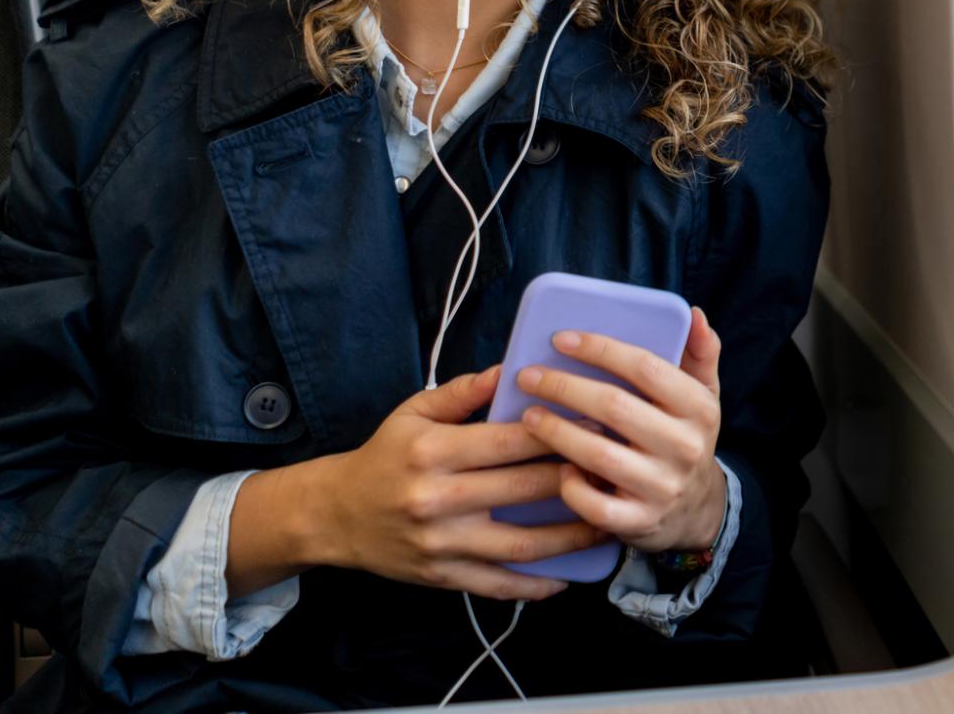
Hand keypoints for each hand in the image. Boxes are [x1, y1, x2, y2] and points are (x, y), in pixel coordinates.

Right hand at [282, 365, 608, 601]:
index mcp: (434, 451)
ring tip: (610, 522)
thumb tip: (510, 369)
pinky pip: (498, 584)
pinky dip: (536, 584)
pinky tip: (568, 575)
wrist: (336, 515)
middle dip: (576, 480)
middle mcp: (438, 499)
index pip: (507, 441)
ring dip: (571, 536)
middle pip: (523, 490)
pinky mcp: (443, 576)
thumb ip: (463, 392)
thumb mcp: (413, 411)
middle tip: (617, 470)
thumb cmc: (384, 456)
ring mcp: (442, 543)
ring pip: (521, 544)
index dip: (557, 433)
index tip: (596, 425)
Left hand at [516, 307, 726, 553]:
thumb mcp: (703, 395)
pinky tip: (558, 469)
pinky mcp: (640, 522)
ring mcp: (662, 487)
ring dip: (557, 432)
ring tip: (528, 416)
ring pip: (600, 455)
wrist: (698, 509)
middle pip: (615, 407)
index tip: (559, 339)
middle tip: (528, 376)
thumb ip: (699, 353)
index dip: (600, 349)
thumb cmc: (685, 437)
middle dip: (565, 387)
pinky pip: (597, 506)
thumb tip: (694, 313)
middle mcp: (685, 447)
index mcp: (698, 408)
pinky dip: (572, 488)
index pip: (645, 368)